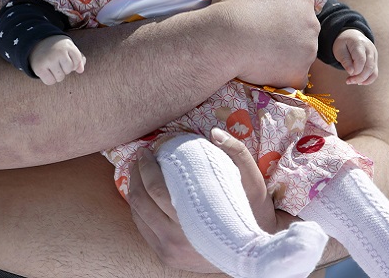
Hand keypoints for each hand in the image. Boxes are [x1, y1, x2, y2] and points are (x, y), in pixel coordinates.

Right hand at [29, 35, 85, 84]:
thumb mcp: (69, 47)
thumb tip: (80, 70)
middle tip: (57, 61)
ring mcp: (49, 60)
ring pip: (60, 78)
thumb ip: (78, 58)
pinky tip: (47, 71)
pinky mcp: (39, 68)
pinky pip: (50, 82)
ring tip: (52, 66)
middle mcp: (59, 52)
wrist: (37, 42)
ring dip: (57, 75)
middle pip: (68, 70)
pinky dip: (49, 79)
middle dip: (64, 68)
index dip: (73, 63)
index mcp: (68, 46)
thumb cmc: (57, 47)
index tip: (66, 57)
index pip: (77, 62)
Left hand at [127, 128, 286, 271]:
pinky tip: (144, 195)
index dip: (146, 167)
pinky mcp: (167, 257)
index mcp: (194, 221)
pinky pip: (143, 230)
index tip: (146, 151)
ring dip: (133, 191)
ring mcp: (169, 251)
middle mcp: (176, 240)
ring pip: (138, 217)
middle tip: (139, 158)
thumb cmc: (254, 213)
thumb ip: (237, 152)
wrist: (255, 252)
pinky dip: (139, 210)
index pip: (155, 189)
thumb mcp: (253, 181)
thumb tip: (214, 132)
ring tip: (138, 173)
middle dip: (135, 175)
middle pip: (141, 202)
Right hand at [213, 0, 319, 88]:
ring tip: (259, 55)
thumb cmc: (236, 1)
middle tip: (259, 37)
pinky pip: (294, 77)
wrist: (225, 37)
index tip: (262, 18)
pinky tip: (265, 72)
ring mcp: (307, 51)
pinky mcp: (298, 73)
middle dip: (286, 34)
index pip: (298, 7)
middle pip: (302, 31)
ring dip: (284, 56)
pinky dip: (282, 76)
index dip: (279, 13)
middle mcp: (312, 25)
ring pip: (299, 55)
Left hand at [332, 29, 377, 84]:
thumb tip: (351, 72)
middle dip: (359, 77)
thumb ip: (345, 60)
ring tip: (352, 81)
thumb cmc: (343, 43)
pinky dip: (368, 79)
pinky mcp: (375, 60)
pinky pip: (374, 73)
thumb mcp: (339, 49)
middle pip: (369, 67)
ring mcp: (374, 55)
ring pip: (373, 71)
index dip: (355, 70)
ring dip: (363, 80)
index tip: (348, 74)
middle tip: (348, 81)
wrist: (352, 35)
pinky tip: (359, 82)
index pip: (361, 60)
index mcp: (359, 44)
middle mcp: (370, 49)